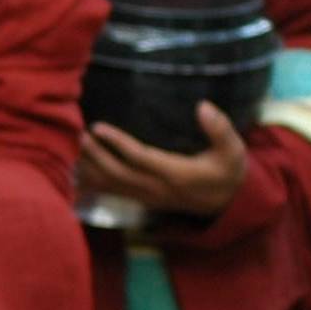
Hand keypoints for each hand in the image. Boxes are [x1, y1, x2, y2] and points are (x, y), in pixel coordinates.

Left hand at [78, 103, 249, 219]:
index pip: (140, 158)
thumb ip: (220, 129)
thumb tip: (203, 106)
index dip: (117, 142)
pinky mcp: (142, 199)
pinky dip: (93, 180)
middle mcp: (157, 188)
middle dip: (95, 154)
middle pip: (117, 173)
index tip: (97, 126)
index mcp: (176, 174)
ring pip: (110, 185)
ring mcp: (147, 196)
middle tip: (80, 133)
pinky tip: (78, 166)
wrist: (226, 203)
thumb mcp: (232, 151)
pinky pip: (112, 192)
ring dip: (90, 166)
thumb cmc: (227, 171)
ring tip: (77, 144)